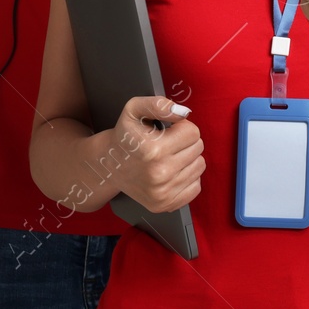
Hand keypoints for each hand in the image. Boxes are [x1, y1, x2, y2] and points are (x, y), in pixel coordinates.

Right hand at [107, 96, 203, 213]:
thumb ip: (158, 104)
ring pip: (199, 166)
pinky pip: (196, 187)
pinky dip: (186, 178)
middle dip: (185, 143)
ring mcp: (162, 192)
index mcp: (152, 149)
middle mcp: (158, 174)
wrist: (108, 166)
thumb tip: (183, 112)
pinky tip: (170, 173)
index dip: (181, 127)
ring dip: (187, 159)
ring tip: (166, 158)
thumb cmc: (125, 135)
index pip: (193, 132)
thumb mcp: (134, 109)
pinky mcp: (165, 204)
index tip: (167, 131)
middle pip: (198, 148)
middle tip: (166, 144)